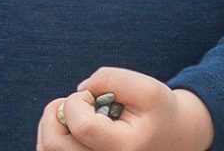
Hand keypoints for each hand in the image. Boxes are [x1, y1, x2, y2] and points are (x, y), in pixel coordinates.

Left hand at [36, 67, 213, 150]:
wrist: (171, 139)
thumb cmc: (158, 112)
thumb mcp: (147, 87)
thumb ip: (112, 79)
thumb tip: (78, 92)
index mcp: (123, 149)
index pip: (82, 127)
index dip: (76, 102)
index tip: (90, 93)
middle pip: (54, 145)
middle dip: (55, 113)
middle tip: (75, 101)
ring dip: (51, 126)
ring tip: (74, 114)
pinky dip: (53, 138)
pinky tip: (70, 126)